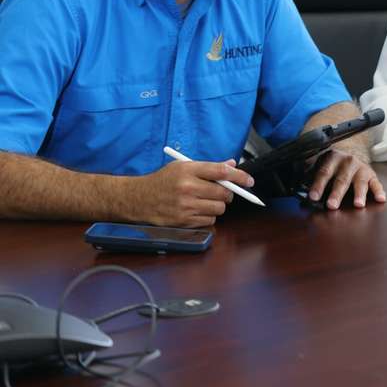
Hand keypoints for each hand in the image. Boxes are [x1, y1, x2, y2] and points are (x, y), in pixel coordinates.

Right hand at [130, 159, 253, 227]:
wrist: (137, 199)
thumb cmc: (162, 181)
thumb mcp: (182, 167)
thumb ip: (208, 167)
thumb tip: (232, 165)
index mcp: (188, 170)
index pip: (221, 172)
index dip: (239, 177)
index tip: (249, 181)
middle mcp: (187, 187)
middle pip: (224, 193)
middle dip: (227, 194)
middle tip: (220, 192)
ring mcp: (185, 206)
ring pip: (219, 209)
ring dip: (217, 206)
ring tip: (204, 201)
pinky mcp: (183, 221)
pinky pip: (209, 220)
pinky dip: (207, 216)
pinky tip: (196, 210)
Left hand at [306, 141, 386, 208]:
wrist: (351, 149)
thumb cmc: (332, 165)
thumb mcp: (320, 165)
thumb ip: (310, 178)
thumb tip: (299, 195)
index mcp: (332, 159)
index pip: (324, 173)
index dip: (318, 186)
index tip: (313, 197)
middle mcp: (348, 161)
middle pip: (341, 179)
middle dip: (337, 193)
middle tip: (332, 205)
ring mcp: (361, 167)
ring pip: (360, 182)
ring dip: (359, 194)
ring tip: (358, 204)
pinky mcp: (371, 174)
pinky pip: (376, 183)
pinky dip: (379, 191)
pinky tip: (381, 199)